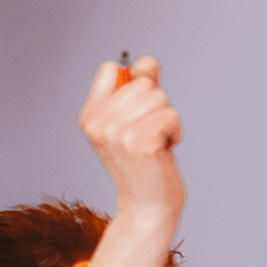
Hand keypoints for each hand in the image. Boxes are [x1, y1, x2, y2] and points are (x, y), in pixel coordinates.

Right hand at [80, 56, 183, 226]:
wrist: (148, 205)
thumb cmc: (145, 163)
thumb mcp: (135, 122)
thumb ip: (141, 90)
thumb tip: (148, 61)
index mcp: (90, 115)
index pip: (111, 69)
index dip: (135, 82)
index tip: (139, 111)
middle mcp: (98, 122)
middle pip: (144, 83)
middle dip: (158, 107)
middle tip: (149, 137)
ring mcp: (117, 132)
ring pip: (160, 98)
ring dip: (168, 121)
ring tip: (156, 145)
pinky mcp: (140, 142)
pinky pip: (171, 116)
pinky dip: (176, 133)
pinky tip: (164, 152)